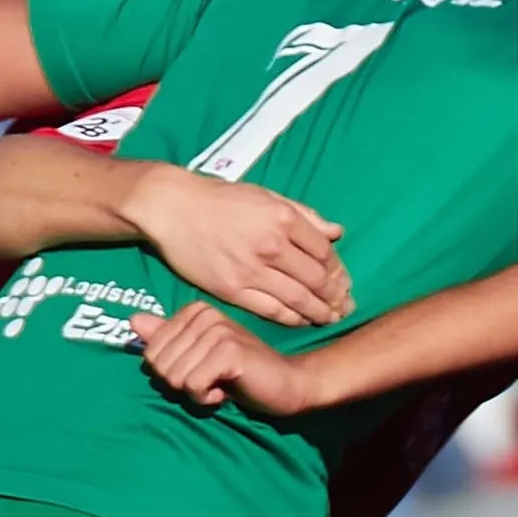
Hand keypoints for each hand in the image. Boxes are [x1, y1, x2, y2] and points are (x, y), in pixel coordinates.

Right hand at [114, 165, 349, 325]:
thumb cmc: (220, 199)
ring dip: (320, 312)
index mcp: (283, 219)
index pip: (325, 253)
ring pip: (299, 300)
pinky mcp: (233, 290)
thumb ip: (304, 215)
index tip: (344, 282)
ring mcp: (252, 271)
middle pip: (318, 280)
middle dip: (336, 296)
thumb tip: (336, 232)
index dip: (339, 271)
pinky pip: (272, 311)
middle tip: (345, 306)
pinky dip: (292, 319)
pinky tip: (303, 321)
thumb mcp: (266, 195)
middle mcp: (272, 246)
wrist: (172, 208)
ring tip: (331, 317)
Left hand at [129, 301, 315, 413]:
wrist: (288, 383)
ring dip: (196, 393)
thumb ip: (167, 337)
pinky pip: (193, 386)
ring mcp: (217, 331)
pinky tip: (228, 390)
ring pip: (175, 378)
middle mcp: (204, 315)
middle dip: (182, 384)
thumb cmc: (244, 372)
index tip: (202, 370)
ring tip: (222, 384)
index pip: (151, 352)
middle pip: (159, 365)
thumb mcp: (200, 355)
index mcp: (194, 311)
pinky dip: (207, 398)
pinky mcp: (229, 352)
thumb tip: (133, 320)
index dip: (172, 373)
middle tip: (212, 380)